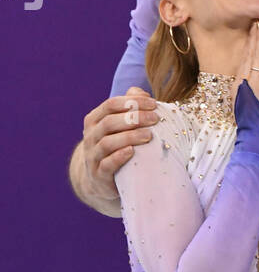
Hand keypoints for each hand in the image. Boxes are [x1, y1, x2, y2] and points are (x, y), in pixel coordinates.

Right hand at [81, 85, 157, 202]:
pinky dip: (119, 157)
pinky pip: (106, 165)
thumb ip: (130, 107)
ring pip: (107, 143)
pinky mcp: (98, 174)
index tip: (154, 104)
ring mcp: (92, 156)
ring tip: (149, 135)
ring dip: (129, 137)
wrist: (100, 177)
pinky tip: (132, 152)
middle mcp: (90, 136)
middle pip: (109, 122)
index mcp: (95, 120)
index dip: (132, 102)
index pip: (110, 104)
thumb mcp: (121, 125)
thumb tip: (143, 94)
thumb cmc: (116, 144)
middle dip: (134, 118)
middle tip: (155, 119)